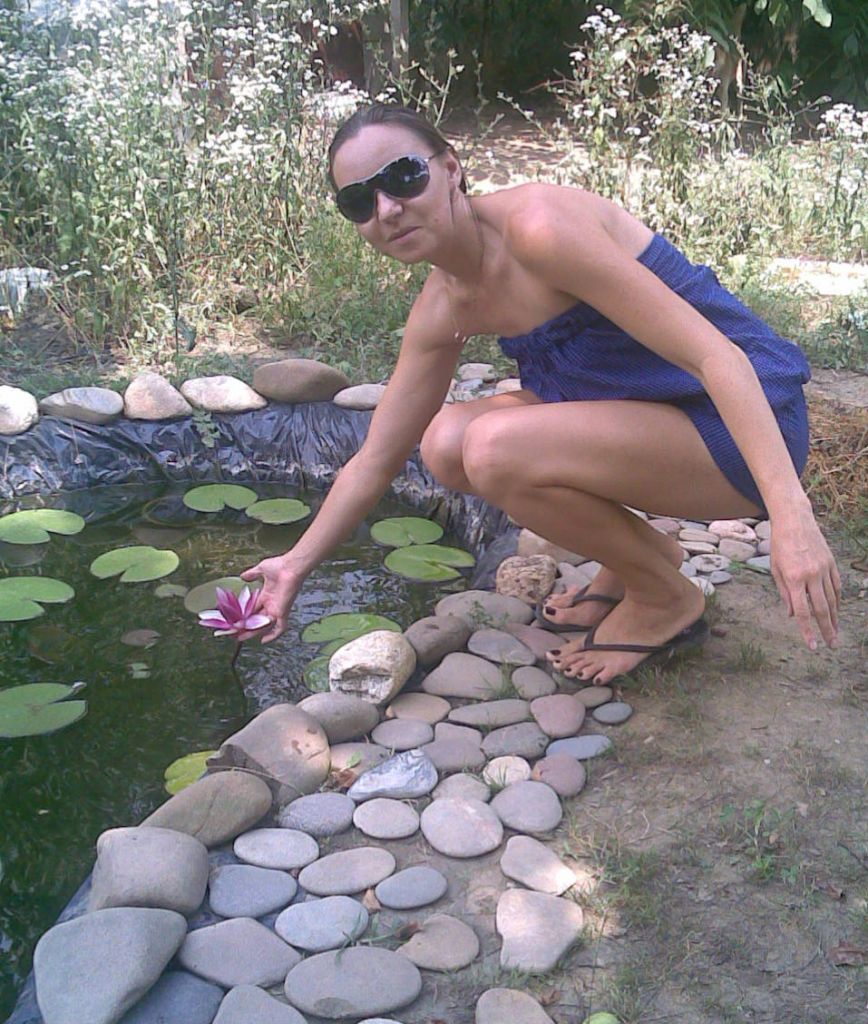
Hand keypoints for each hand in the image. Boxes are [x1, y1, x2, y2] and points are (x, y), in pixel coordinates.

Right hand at [239, 555, 303, 643]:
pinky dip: (273, 635)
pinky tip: (263, 640)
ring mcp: (276, 609)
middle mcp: (271, 604)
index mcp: (266, 595)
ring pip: (264, 625)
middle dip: (246, 626)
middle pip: (257, 618)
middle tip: (235, 631)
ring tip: (241, 637)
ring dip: (253, 631)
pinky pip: (280, 628)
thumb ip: (252, 574)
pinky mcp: (282, 612)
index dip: (245, 614)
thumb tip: (242, 576)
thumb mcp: (261, 569)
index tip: (235, 619)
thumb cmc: (279, 566)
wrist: (291, 567)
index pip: (254, 608)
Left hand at [770, 511, 840, 649]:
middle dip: (827, 630)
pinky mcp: (831, 563)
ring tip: (835, 632)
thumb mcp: (775, 569)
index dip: (808, 631)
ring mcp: (824, 569)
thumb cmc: (780, 546)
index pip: (803, 611)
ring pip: (832, 599)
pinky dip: (837, 600)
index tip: (813, 646)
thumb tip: (793, 615)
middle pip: (822, 609)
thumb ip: (784, 594)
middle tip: (832, 645)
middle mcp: (811, 575)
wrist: (795, 521)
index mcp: (794, 579)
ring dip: (835, 618)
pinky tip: (837, 611)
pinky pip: (836, 586)